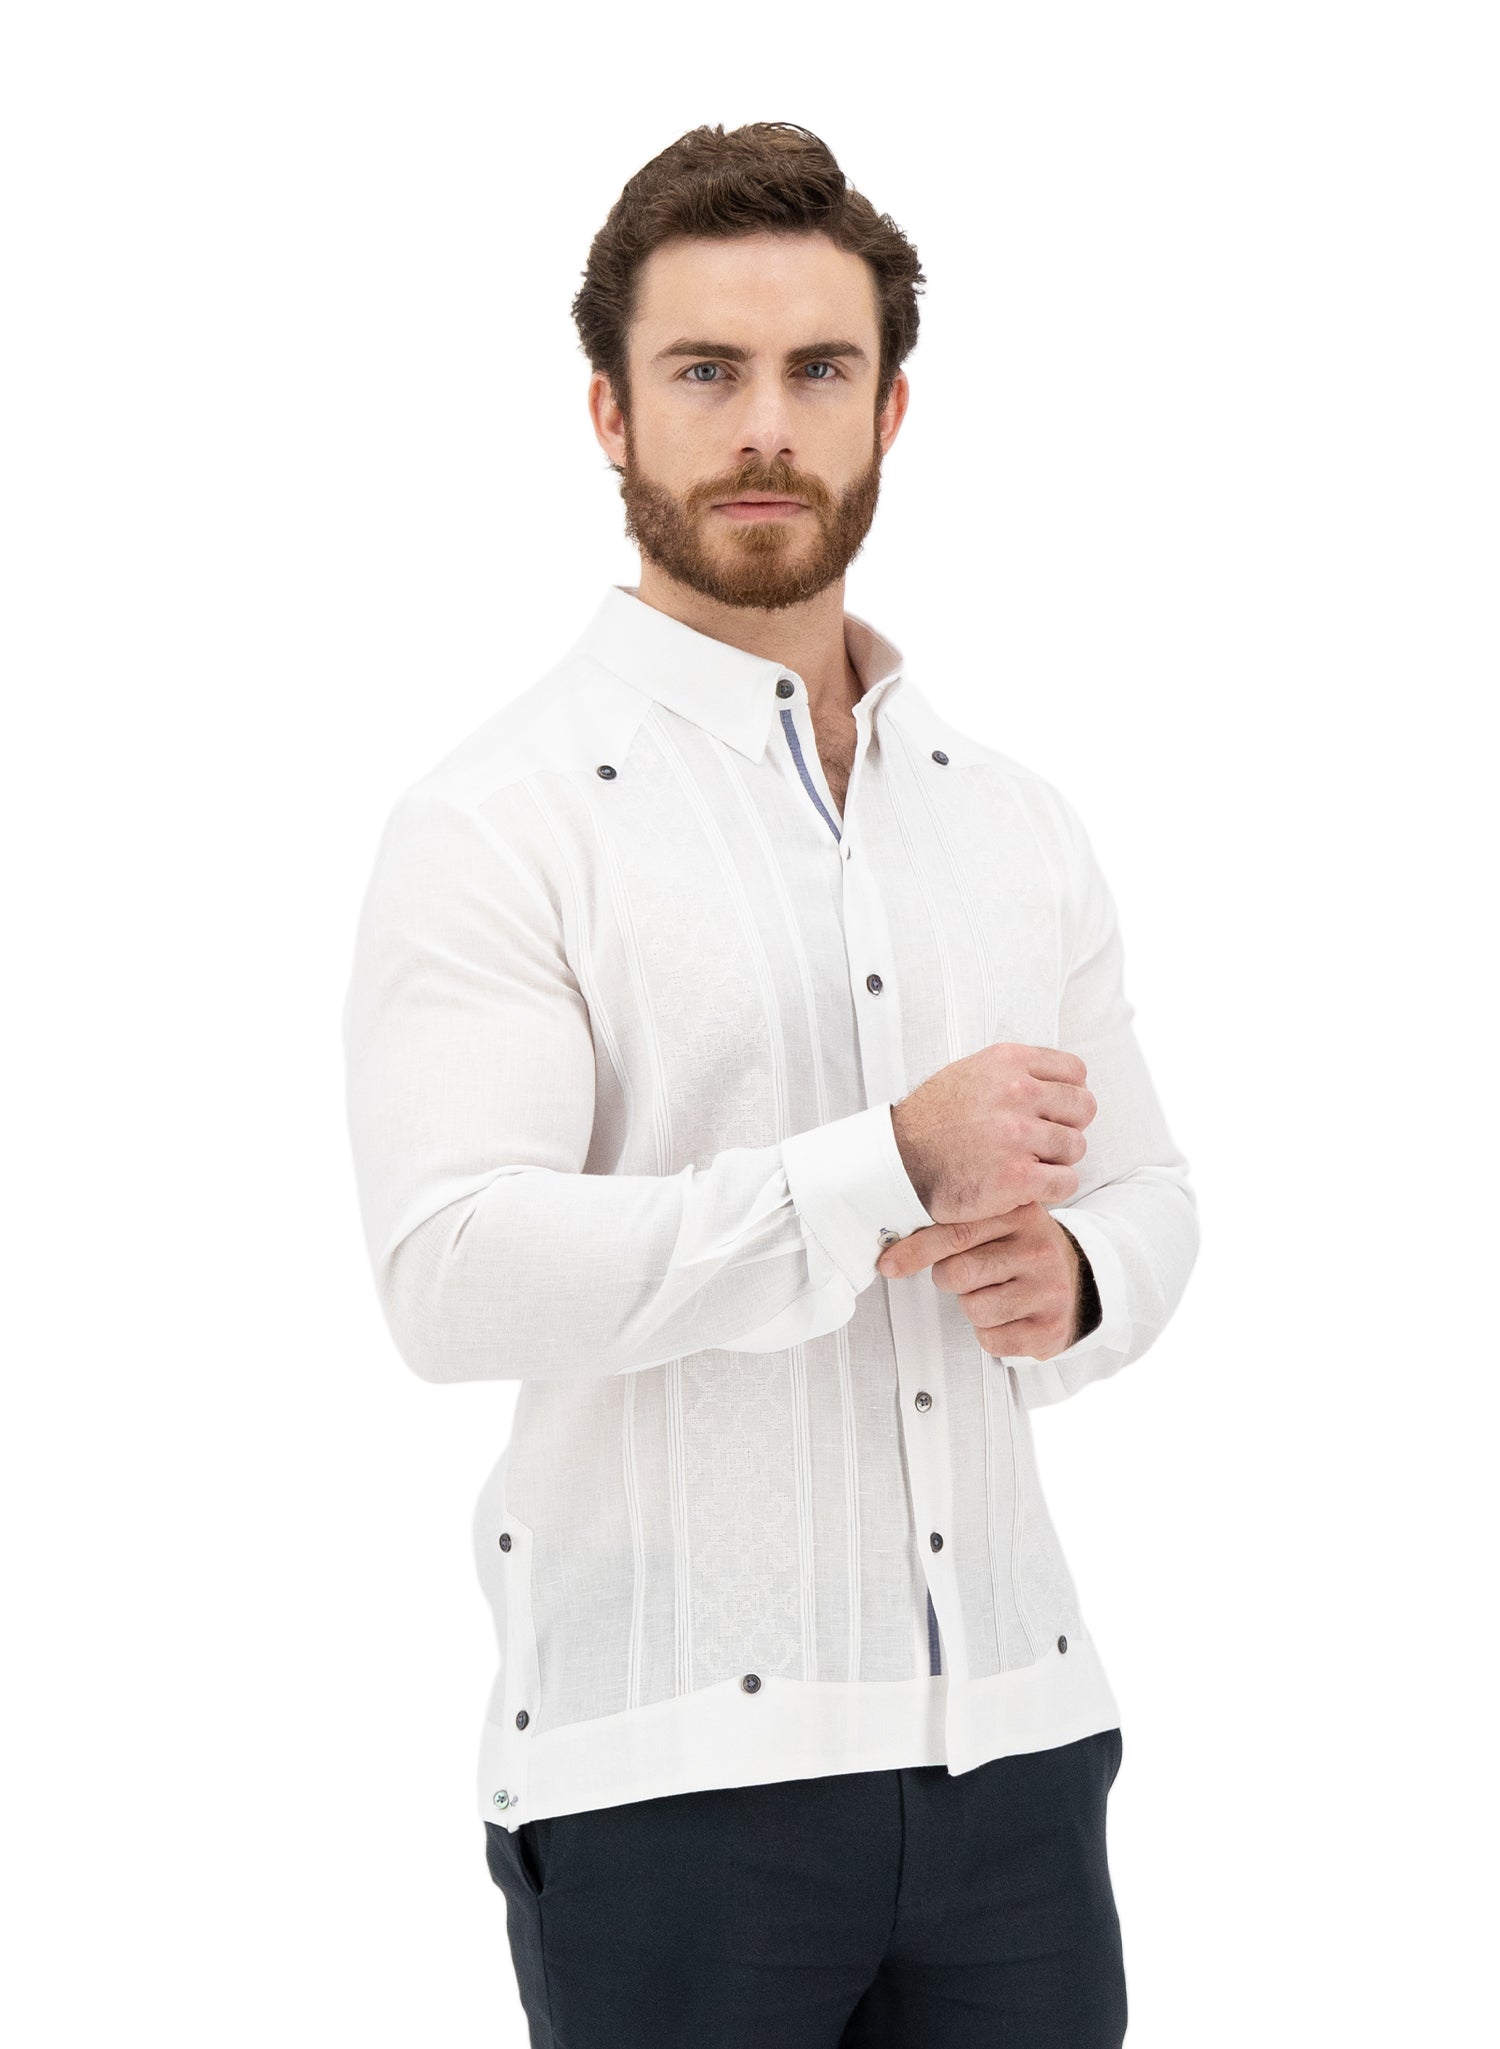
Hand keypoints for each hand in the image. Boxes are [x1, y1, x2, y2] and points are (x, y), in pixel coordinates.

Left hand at [876, 1202, 1090, 1360]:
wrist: (1078, 1281)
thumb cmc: (1019, 1250)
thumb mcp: (996, 1223)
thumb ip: (954, 1223)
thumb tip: (891, 1247)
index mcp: (1020, 1215)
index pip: (955, 1232)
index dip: (915, 1250)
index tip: (887, 1264)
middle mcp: (1040, 1250)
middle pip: (958, 1274)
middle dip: (950, 1280)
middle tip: (970, 1275)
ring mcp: (1049, 1291)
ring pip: (973, 1310)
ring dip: (972, 1307)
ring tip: (995, 1293)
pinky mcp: (1050, 1329)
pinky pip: (991, 1340)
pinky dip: (990, 1334)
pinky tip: (1008, 1317)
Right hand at [890, 1043, 1094, 1222]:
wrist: (899, 1163)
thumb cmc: (934, 1121)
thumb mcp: (971, 1073)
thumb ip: (1016, 1072)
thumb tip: (1062, 1080)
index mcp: (1008, 1062)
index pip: (1076, 1073)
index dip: (1069, 1095)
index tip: (1053, 1113)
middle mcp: (1016, 1092)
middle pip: (1083, 1108)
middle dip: (1067, 1126)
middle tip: (1042, 1142)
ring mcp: (1017, 1135)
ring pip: (1075, 1147)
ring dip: (1057, 1160)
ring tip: (1028, 1164)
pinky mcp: (1016, 1177)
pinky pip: (1065, 1182)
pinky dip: (1052, 1188)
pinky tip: (1028, 1187)